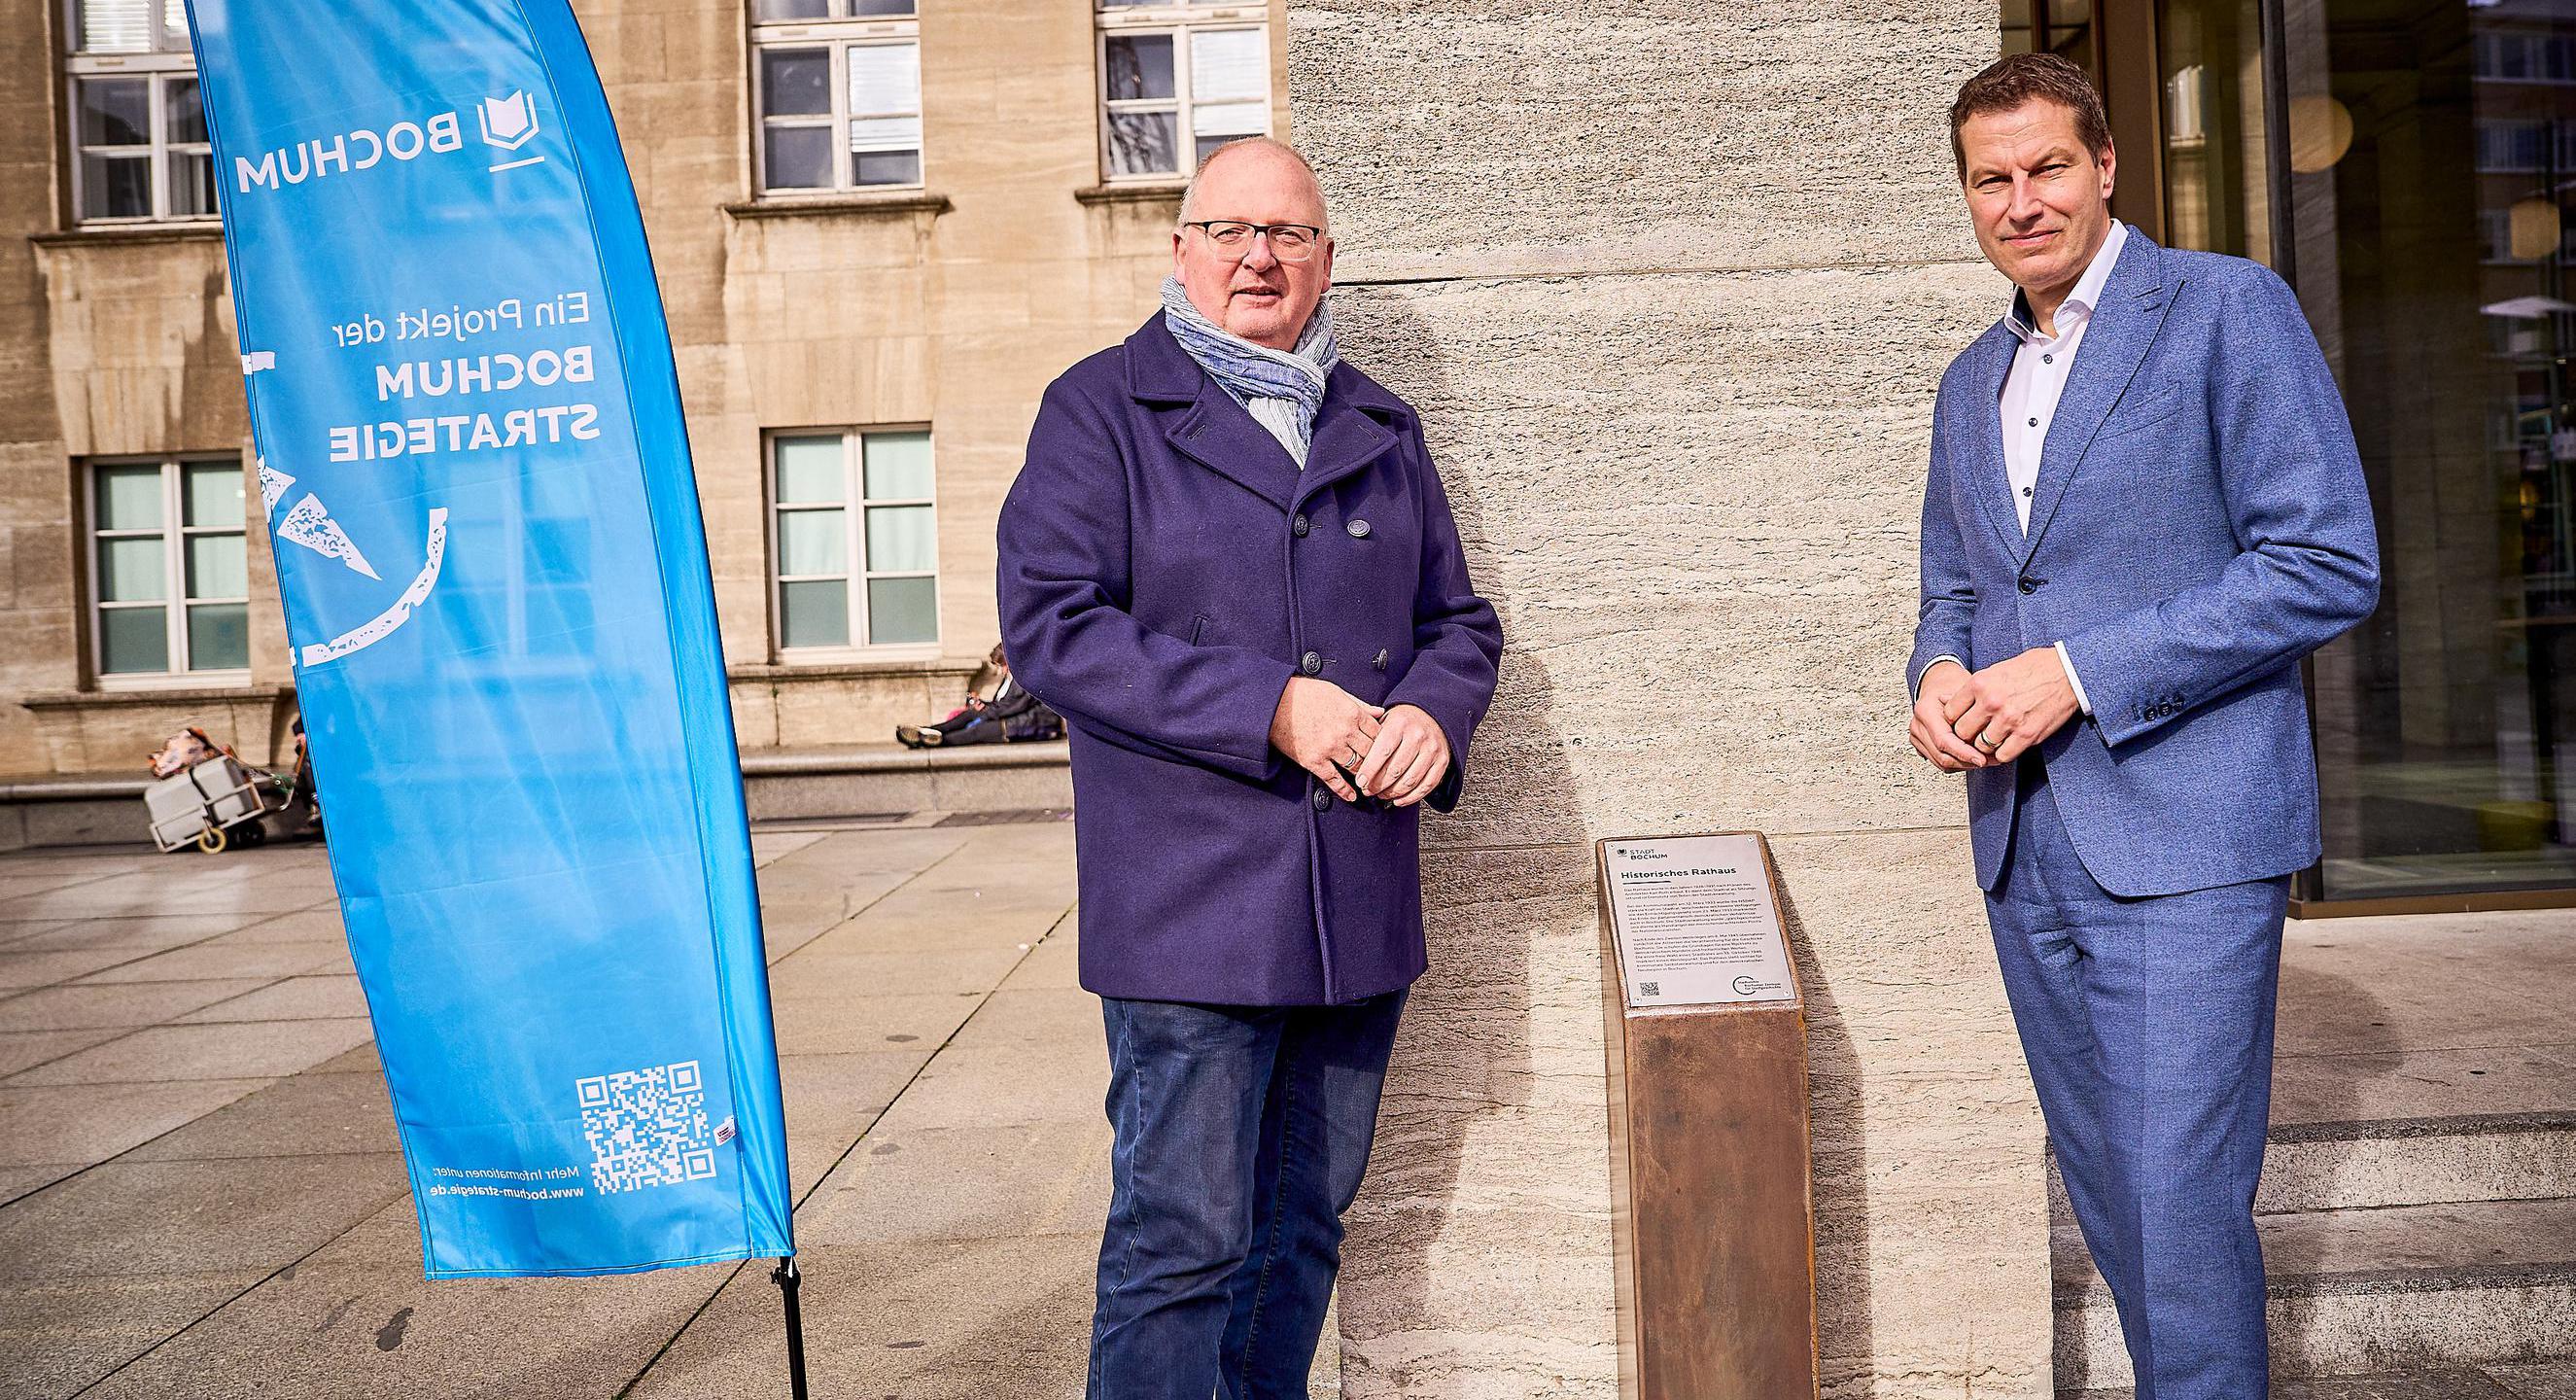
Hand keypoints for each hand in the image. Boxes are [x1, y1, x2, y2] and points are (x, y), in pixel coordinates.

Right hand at [1270, 677, 1383, 801]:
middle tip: (1384, 769)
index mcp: (1351, 713)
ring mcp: (1329, 748)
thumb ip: (1360, 704)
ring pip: (1357, 767)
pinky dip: (1344, 790)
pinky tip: (1352, 796)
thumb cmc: (1304, 694)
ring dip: (1365, 775)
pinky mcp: (1314, 761)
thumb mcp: (1337, 692)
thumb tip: (1380, 712)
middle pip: (1371, 752)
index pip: (1379, 733)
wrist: (1275, 703)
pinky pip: (1334, 780)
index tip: (1387, 749)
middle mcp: (1344, 732)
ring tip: (1370, 782)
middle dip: (1379, 761)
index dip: (1385, 742)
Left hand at [1354, 704, 1451, 806]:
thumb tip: (1356, 763)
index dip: (1370, 771)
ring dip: (1393, 793)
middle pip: (1395, 770)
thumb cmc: (1402, 722)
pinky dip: (1411, 797)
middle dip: (1378, 785)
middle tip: (1368, 791)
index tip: (1360, 782)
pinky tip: (1398, 800)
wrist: (1430, 715)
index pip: (1382, 752)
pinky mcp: (1442, 761)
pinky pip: (1426, 786)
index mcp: (1400, 724)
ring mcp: (1432, 749)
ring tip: (1382, 794)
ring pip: (1410, 781)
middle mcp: (1418, 736)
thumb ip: (1371, 738)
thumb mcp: (1385, 720)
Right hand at [1909, 661, 1990, 772]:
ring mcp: (1916, 736)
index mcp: (1925, 711)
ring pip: (1940, 763)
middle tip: (1990, 760)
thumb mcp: (1966, 693)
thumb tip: (1984, 738)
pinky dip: (1958, 763)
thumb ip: (1972, 715)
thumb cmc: (1953, 685)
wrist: (1939, 682)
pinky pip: (1939, 762)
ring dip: (1964, 765)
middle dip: (1967, 762)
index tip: (1982, 759)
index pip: (1944, 741)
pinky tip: (1973, 757)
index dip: (1964, 753)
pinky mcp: (1920, 744)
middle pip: (1941, 756)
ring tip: (1986, 759)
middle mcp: (1917, 725)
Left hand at [1940, 647, 2079, 763]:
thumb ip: (1974, 688)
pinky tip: (2007, 744)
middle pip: (1962, 732)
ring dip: (1985, 745)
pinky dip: (2003, 753)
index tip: (1961, 721)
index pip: (1949, 712)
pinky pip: (2003, 755)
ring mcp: (2009, 720)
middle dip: (1966, 735)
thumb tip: (1948, 701)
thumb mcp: (1996, 670)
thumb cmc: (2034, 668)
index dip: (1954, 719)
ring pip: (1981, 746)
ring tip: (1993, 738)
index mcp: (1980, 683)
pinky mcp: (2027, 734)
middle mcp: (1991, 702)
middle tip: (1974, 734)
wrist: (2068, 671)